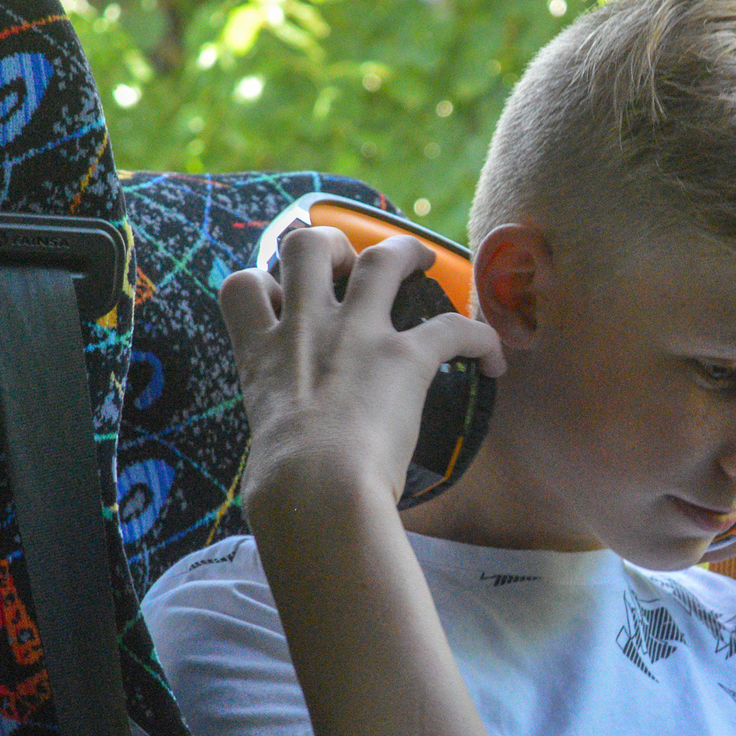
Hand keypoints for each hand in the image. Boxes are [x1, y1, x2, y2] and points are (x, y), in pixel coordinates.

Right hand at [218, 227, 505, 521]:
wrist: (314, 492)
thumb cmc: (281, 489)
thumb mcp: (262, 441)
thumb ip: (278, 428)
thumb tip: (282, 470)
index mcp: (261, 353)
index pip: (242, 286)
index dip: (265, 282)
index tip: (284, 300)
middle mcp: (306, 329)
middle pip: (308, 246)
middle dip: (333, 243)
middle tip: (351, 265)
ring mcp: (357, 335)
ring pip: (381, 258)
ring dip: (406, 251)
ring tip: (422, 260)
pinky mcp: (405, 357)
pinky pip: (455, 328)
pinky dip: (482, 340)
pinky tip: (493, 363)